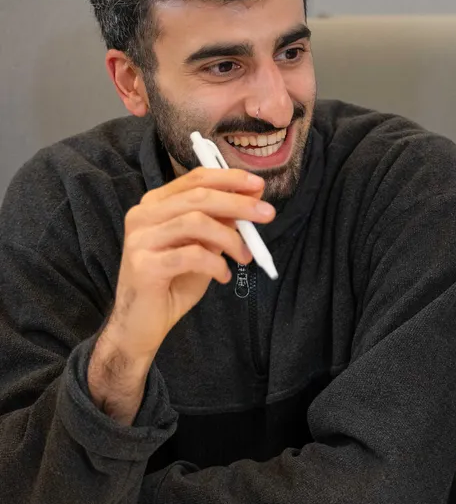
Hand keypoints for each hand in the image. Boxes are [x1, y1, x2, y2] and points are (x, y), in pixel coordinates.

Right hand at [107, 167, 273, 358]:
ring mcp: (140, 239)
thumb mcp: (203, 246)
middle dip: (238, 203)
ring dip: (230, 238)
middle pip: (199, 197)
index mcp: (156, 204)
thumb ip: (220, 222)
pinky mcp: (143, 264)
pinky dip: (216, 264)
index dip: (230, 179)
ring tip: (245, 257)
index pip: (196, 179)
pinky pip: (191, 255)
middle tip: (267, 214)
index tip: (259, 186)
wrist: (141, 325)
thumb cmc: (173, 282)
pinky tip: (223, 276)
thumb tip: (252, 198)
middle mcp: (143, 215)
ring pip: (195, 222)